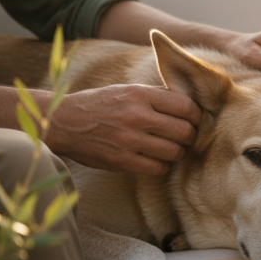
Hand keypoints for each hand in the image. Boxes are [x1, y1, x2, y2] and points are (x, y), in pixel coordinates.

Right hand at [48, 85, 201, 175]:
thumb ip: (157, 97)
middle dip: (190, 137)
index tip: (195, 121)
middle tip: (185, 138)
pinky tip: (156, 160)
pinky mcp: (122, 160)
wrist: (63, 122)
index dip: (197, 116)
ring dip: (177, 153)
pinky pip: (158, 168)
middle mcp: (137, 116)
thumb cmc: (100, 105)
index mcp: (141, 94)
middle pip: (185, 131)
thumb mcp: (128, 91)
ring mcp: (129, 140)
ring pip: (175, 152)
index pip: (186, 106)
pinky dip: (162, 166)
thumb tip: (191, 105)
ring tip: (170, 149)